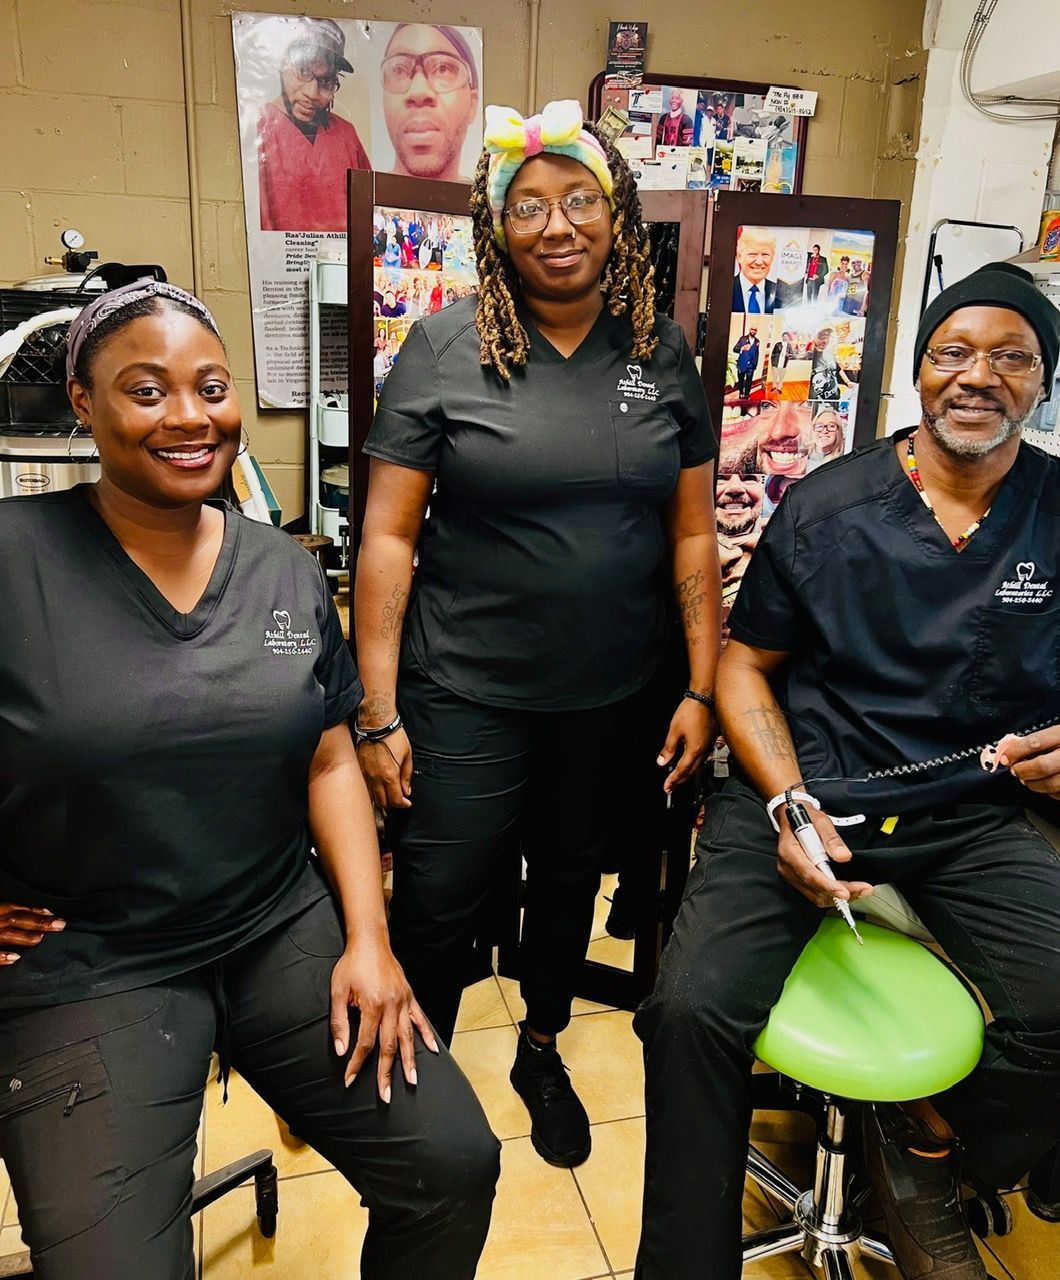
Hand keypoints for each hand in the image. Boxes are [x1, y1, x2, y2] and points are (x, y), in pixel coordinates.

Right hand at [0, 903, 65, 964]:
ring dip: (24, 936)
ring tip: (40, 938)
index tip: (56, 916)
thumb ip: (17, 917)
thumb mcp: (0, 917)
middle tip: (59, 925)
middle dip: (38, 922)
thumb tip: (45, 914)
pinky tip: (15, 958)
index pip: (19, 910)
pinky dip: (2, 956)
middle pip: (16, 919)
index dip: (37, 912)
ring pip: (6, 934)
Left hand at [329, 934, 437, 1100]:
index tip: (350, 1080)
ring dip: (410, 1061)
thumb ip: (340, 1021)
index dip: (357, 1064)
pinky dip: (426, 1035)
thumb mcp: (337, 991)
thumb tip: (341, 1049)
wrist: (370, 941)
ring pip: (407, 1037)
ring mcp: (404, 1001)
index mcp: (373, 1006)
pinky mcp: (409, 996)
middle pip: (389, 1046)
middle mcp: (392, 1006)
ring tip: (411, 1081)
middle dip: (386, 1073)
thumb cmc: (351, 964)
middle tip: (386, 1095)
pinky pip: (420, 1019)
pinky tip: (432, 1050)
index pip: (365, 1043)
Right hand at [356, 727, 412, 809]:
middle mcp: (375, 778)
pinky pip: (364, 786)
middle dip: (392, 803)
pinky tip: (376, 786)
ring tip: (387, 794)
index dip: (402, 804)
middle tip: (398, 799)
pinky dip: (371, 790)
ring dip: (380, 798)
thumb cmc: (393, 736)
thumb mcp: (407, 755)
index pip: (395, 800)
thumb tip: (407, 790)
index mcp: (390, 775)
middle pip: (382, 802)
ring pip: (371, 796)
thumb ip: (407, 776)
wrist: (377, 724)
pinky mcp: (358, 769)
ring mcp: (365, 774)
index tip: (406, 803)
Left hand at [657, 698, 714, 794]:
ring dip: (687, 774)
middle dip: (680, 781)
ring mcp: (708, 747)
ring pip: (698, 767)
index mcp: (694, 750)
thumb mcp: (674, 730)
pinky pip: (702, 759)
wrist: (706, 698)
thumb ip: (668, 748)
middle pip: (691, 772)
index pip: (682, 771)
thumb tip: (662, 762)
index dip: (673, 780)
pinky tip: (689, 764)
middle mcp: (704, 751)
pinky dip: (693, 765)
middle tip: (670, 788)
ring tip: (677, 779)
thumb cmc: (691, 711)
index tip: (666, 788)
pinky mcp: (711, 741)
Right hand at [776, 807, 873, 907]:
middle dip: (840, 893)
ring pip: (816, 895)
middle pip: (814, 888)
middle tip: (863, 889)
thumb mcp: (820, 820)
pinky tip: (848, 890)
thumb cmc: (805, 818)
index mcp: (789, 851)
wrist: (793, 818)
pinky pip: (816, 893)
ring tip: (860, 890)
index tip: (844, 892)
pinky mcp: (798, 880)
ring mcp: (791, 875)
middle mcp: (787, 867)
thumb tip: (843, 856)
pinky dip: (832, 895)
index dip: (827, 885)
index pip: (808, 873)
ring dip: (838, 896)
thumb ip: (831, 837)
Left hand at [1000, 726, 1059, 797]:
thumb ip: (1043, 740)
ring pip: (1051, 784)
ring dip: (1033, 784)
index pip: (1036, 742)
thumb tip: (1015, 749)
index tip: (1005, 758)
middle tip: (1016, 771)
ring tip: (1027, 780)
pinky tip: (1046, 787)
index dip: (1015, 752)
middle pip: (1042, 766)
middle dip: (1023, 771)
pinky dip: (1050, 792)